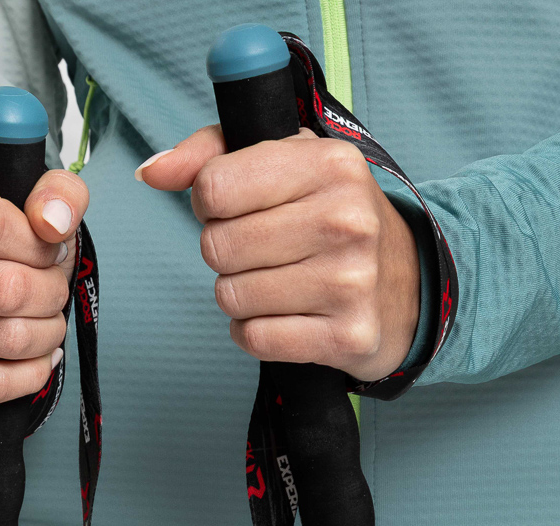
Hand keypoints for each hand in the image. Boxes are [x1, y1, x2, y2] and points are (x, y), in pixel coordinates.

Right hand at [0, 170, 88, 419]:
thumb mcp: (36, 210)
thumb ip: (60, 195)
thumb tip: (54, 222)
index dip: (38, 248)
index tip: (50, 252)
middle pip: (5, 288)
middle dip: (51, 296)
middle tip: (52, 295)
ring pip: (7, 338)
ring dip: (45, 336)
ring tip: (42, 325)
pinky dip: (30, 374)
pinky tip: (31, 359)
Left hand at [138, 126, 419, 381]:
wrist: (409, 286)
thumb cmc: (335, 219)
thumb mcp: (288, 162)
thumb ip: (211, 153)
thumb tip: (150, 171)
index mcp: (331, 164)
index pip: (214, 186)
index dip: (210, 203)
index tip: (237, 209)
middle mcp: (346, 220)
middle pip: (217, 246)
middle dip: (224, 254)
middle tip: (260, 253)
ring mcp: (351, 282)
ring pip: (231, 296)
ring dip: (239, 296)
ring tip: (276, 284)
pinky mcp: (347, 337)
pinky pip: (255, 338)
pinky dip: (255, 333)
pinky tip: (284, 317)